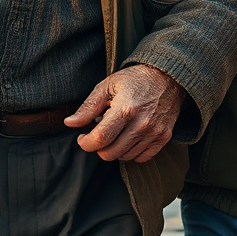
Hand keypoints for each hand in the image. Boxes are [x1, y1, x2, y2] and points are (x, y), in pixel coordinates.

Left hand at [64, 65, 184, 162]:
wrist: (166, 77)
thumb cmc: (134, 80)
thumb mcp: (107, 86)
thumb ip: (88, 107)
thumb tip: (69, 123)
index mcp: (125, 109)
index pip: (101, 139)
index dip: (86, 143)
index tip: (82, 138)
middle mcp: (141, 124)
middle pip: (111, 153)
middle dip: (99, 147)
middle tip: (98, 134)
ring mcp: (154, 132)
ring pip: (125, 157)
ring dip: (114, 149)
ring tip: (115, 131)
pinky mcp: (163, 138)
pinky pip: (142, 158)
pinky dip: (131, 152)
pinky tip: (127, 138)